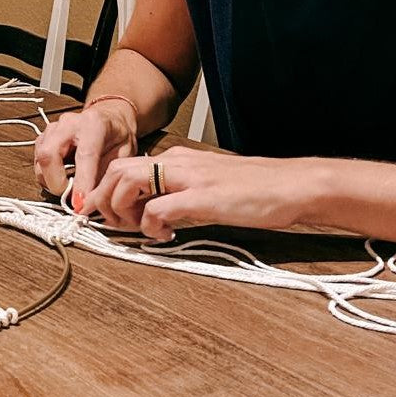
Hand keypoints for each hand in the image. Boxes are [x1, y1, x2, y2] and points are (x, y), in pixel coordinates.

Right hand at [33, 100, 138, 208]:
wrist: (110, 118)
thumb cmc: (118, 136)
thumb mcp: (124, 154)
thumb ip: (106, 175)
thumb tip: (89, 200)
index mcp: (93, 124)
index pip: (84, 155)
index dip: (81, 182)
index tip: (80, 203)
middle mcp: (68, 123)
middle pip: (48, 153)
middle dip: (56, 182)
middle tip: (71, 195)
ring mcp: (52, 129)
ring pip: (39, 159)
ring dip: (50, 180)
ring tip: (70, 186)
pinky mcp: (43, 138)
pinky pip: (37, 161)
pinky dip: (47, 176)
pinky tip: (62, 177)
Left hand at [83, 146, 313, 240]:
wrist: (291, 185)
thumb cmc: (255, 190)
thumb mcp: (208, 185)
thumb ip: (181, 193)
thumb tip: (156, 212)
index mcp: (178, 159)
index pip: (125, 165)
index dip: (107, 191)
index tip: (109, 215)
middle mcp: (177, 161)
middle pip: (117, 170)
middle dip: (104, 199)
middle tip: (116, 226)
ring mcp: (188, 178)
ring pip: (128, 183)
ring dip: (122, 211)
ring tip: (138, 230)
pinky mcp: (201, 198)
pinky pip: (157, 209)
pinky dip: (151, 227)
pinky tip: (166, 237)